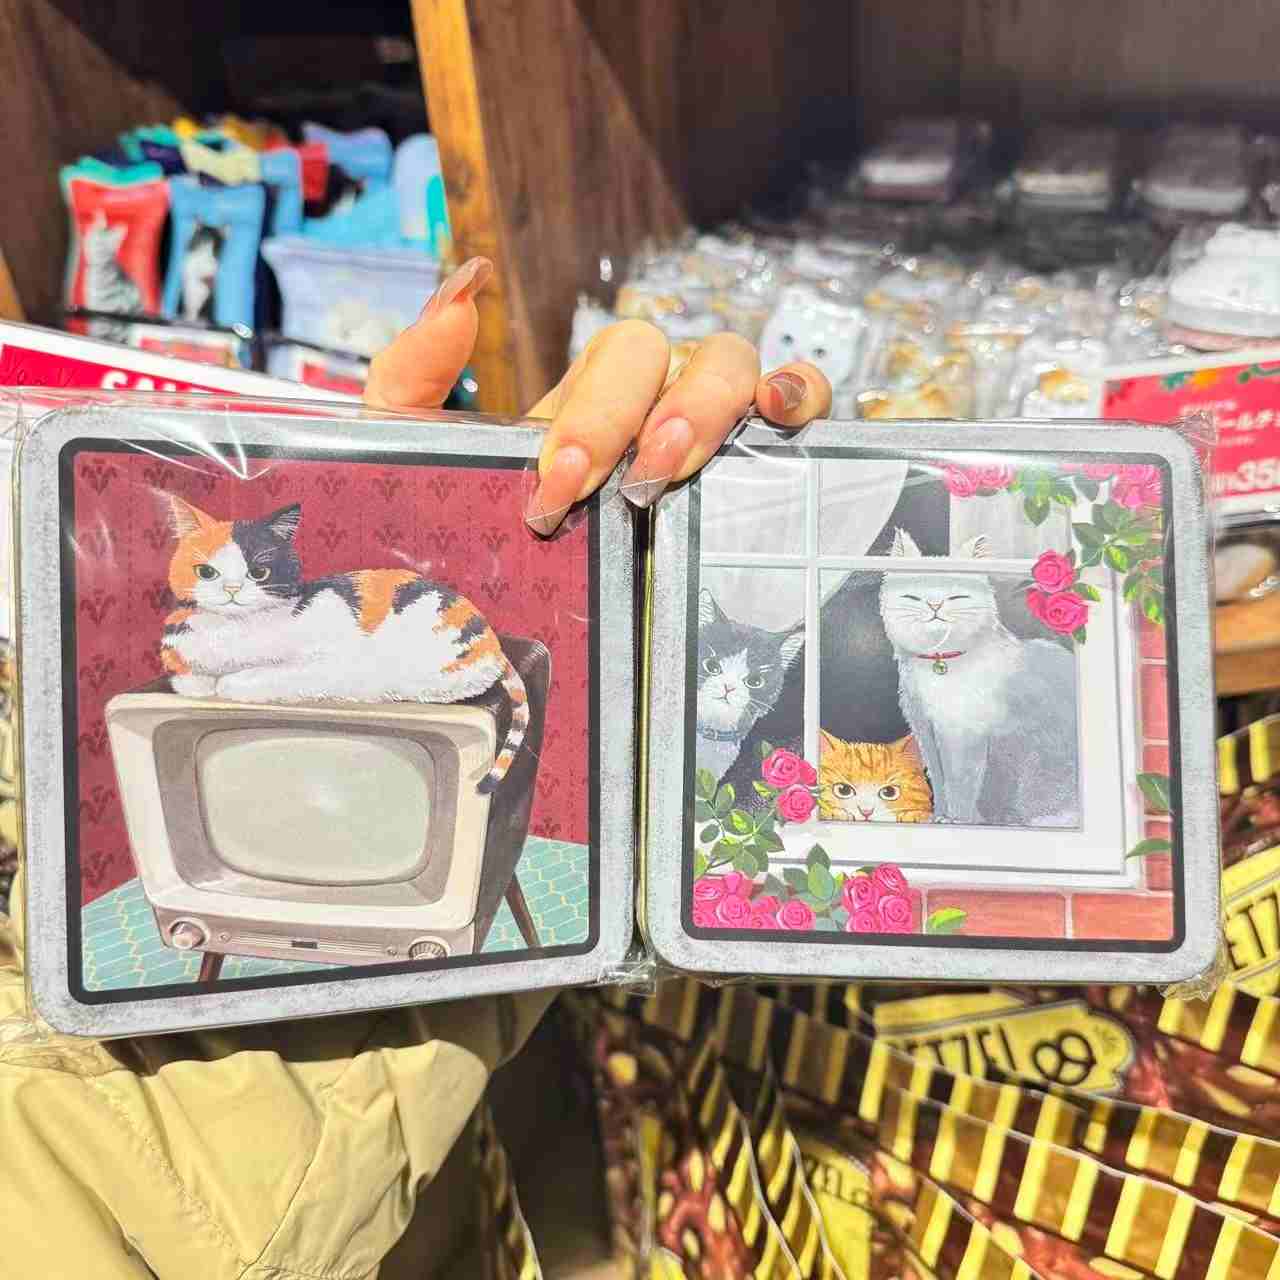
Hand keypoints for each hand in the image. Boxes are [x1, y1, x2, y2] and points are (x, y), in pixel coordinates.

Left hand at [364, 257, 832, 534]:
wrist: (496, 627)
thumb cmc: (470, 537)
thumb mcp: (415, 455)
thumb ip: (413, 368)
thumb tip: (466, 281)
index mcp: (582, 403)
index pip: (605, 361)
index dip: (590, 416)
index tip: (558, 490)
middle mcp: (648, 402)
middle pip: (661, 351)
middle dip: (634, 417)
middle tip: (617, 489)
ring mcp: (704, 426)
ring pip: (727, 363)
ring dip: (703, 407)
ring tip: (668, 471)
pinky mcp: (755, 462)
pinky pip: (797, 400)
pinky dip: (800, 391)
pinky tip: (780, 413)